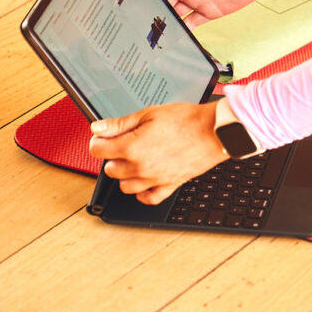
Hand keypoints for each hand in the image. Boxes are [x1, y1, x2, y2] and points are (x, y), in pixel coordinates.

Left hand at [88, 102, 225, 204]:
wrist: (213, 132)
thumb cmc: (186, 120)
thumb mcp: (149, 114)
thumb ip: (120, 124)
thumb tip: (98, 128)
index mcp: (131, 147)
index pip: (97, 150)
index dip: (99, 141)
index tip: (103, 137)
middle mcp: (140, 167)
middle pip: (110, 169)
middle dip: (112, 156)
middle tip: (123, 144)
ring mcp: (154, 179)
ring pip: (125, 186)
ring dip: (125, 174)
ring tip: (134, 160)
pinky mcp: (169, 185)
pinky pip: (148, 198)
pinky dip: (142, 192)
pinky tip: (144, 180)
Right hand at [147, 0, 266, 26]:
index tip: (132, 3)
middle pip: (163, 2)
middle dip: (152, 11)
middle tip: (140, 23)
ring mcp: (197, 2)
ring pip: (175, 15)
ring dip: (166, 22)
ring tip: (153, 33)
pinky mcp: (209, 13)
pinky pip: (191, 23)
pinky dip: (182, 30)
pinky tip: (174, 38)